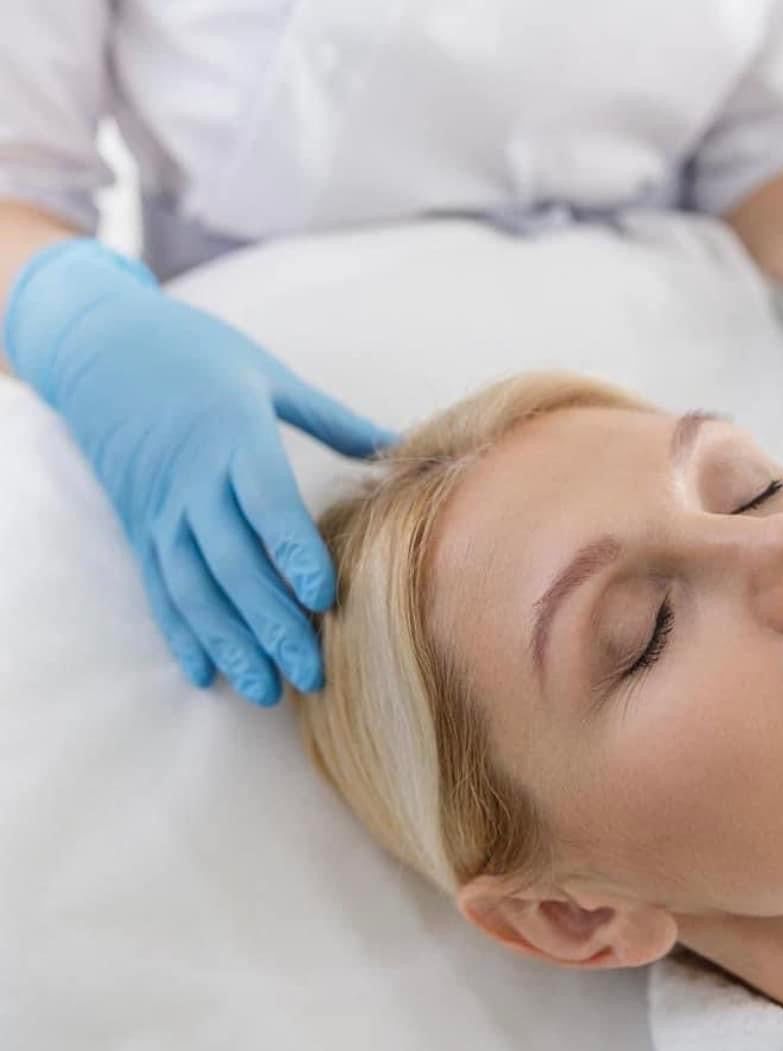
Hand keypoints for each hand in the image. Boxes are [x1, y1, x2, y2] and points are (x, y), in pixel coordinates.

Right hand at [4, 238, 399, 705]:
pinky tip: (205, 675)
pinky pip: (159, 589)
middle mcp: (193, 482)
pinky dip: (181, 634)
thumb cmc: (199, 355)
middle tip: (312, 674)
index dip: (295, 552)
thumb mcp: (270, 376)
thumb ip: (334, 420)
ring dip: (230, 644)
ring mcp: (161, 511)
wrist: (101, 346)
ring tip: (267, 692)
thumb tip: (401, 444)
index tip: (328, 598)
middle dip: (272, 623)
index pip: (266, 503)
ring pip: (194, 588)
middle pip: (233, 563)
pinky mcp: (140, 529)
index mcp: (234, 437)